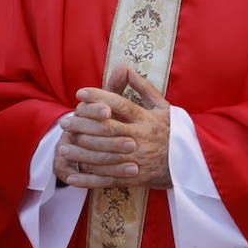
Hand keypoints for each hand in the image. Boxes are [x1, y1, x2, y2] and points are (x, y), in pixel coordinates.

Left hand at [56, 65, 172, 188]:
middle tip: (64, 122)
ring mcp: (135, 159)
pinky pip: (106, 179)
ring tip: (62, 148)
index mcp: (146, 119)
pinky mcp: (132, 178)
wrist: (186, 164)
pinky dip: (88, 180)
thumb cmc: (170, 131)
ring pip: (103, 155)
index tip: (80, 93)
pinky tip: (71, 176)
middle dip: (83, 125)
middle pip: (107, 129)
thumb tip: (126, 68)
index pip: (120, 104)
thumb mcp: (162, 107)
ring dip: (80, 153)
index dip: (100, 97)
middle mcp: (139, 137)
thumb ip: (144, 88)